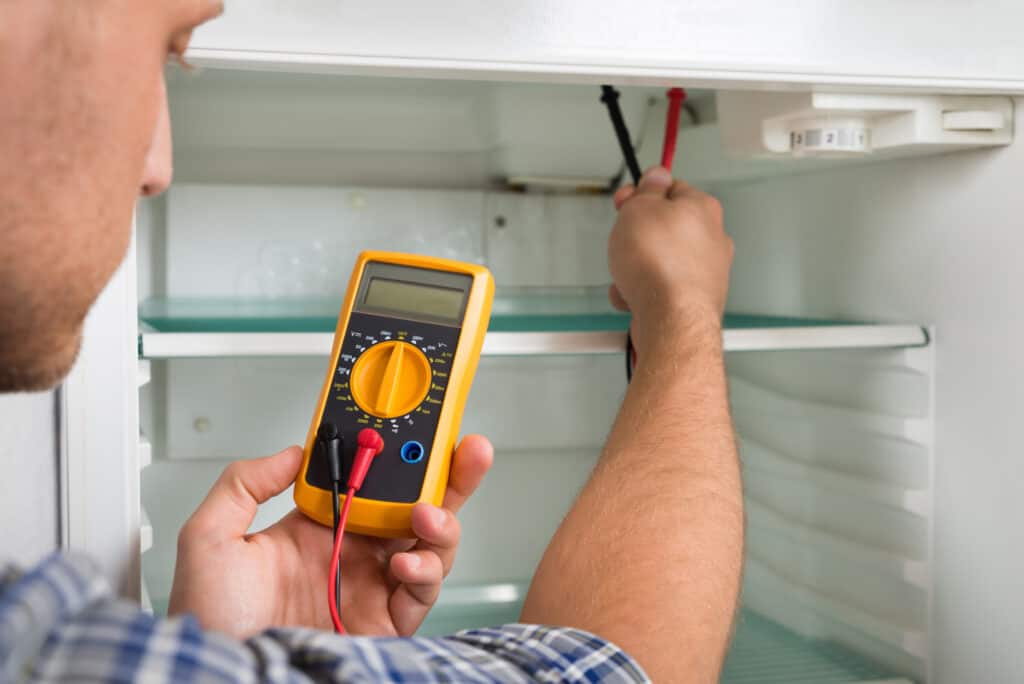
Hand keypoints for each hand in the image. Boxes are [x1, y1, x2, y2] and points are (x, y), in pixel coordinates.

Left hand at [168, 436, 493, 637]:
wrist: (225, 678)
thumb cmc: (210, 620)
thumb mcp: (209, 538)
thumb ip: (243, 484)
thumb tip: (293, 452)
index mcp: (317, 528)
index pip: (369, 482)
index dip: (395, 456)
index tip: (412, 430)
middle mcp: (351, 553)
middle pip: (413, 505)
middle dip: (447, 476)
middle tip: (467, 450)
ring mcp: (371, 586)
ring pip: (429, 544)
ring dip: (441, 521)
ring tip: (427, 514)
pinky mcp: (385, 622)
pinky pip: (422, 591)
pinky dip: (424, 571)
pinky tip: (404, 562)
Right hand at [607, 166, 732, 351]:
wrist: (671, 318)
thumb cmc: (660, 265)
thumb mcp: (639, 209)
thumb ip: (646, 190)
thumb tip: (655, 177)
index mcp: (702, 208)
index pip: (671, 188)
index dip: (643, 193)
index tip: (626, 201)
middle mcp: (711, 238)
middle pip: (665, 227)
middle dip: (638, 236)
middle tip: (623, 240)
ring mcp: (706, 271)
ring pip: (660, 260)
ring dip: (637, 266)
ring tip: (628, 275)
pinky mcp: (694, 299)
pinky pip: (660, 287)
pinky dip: (643, 291)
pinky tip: (633, 296)